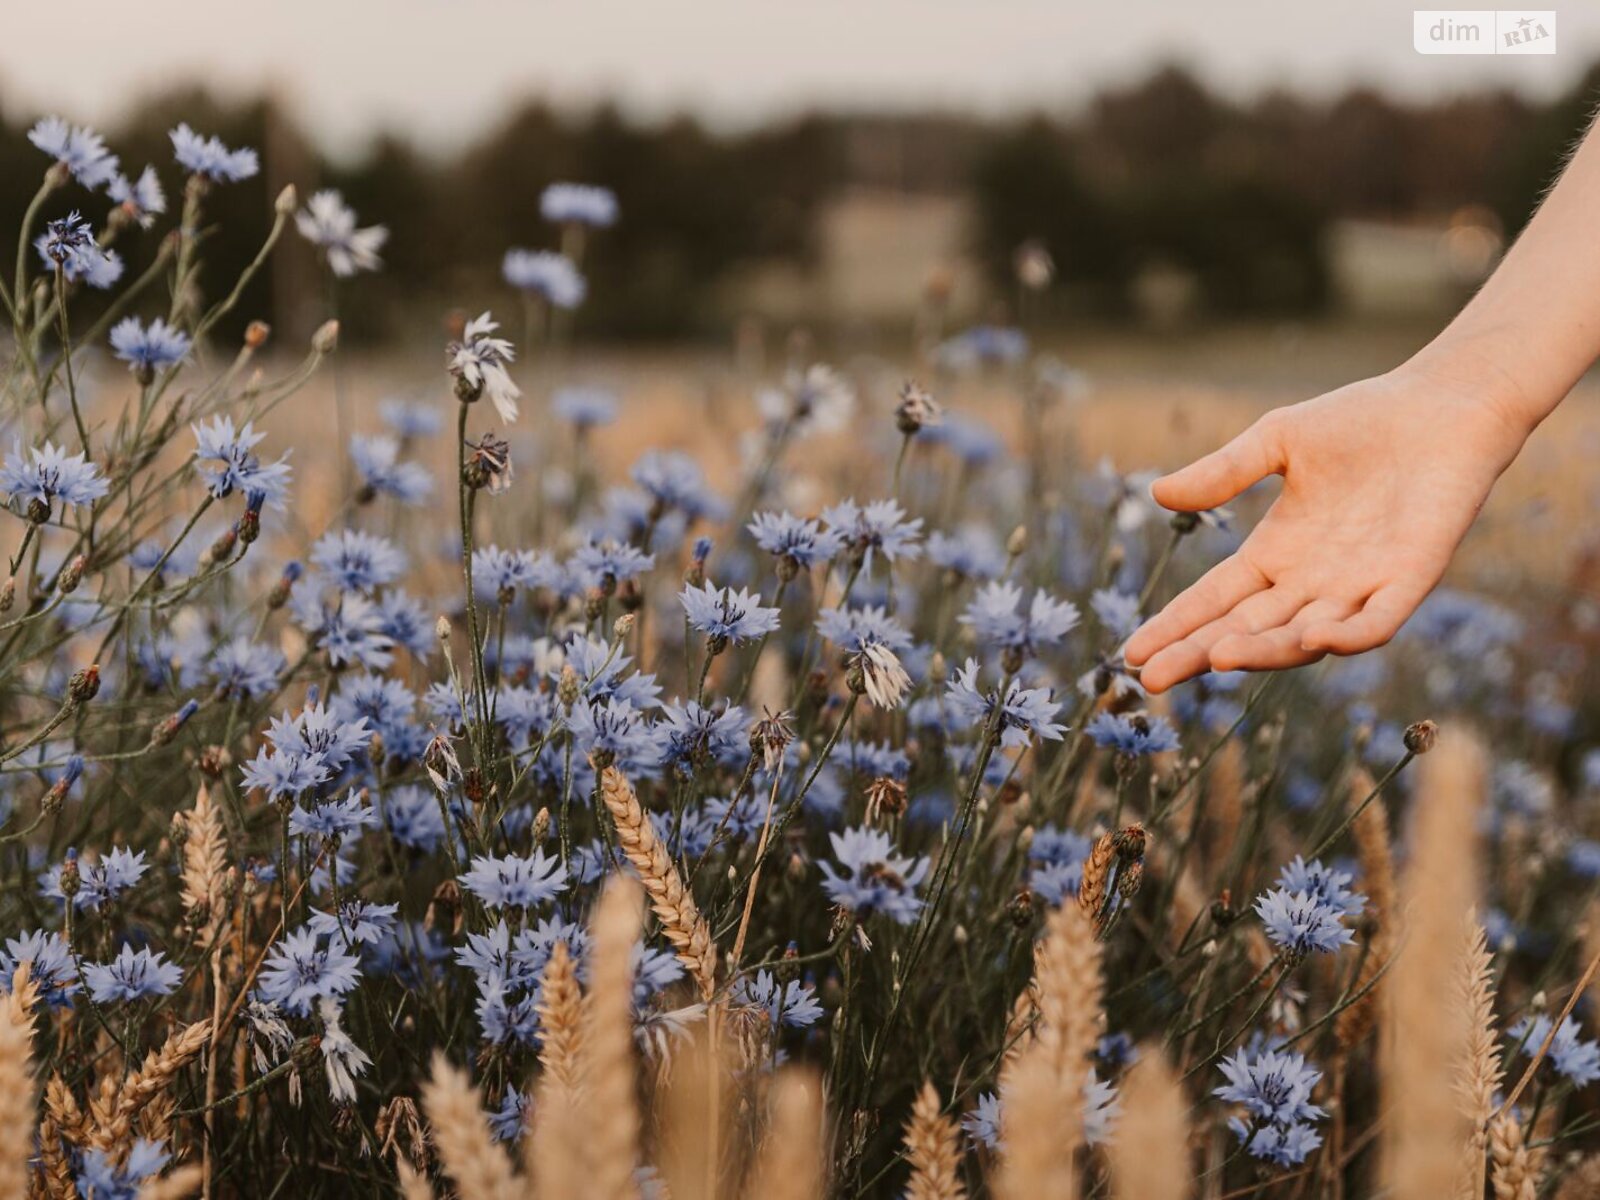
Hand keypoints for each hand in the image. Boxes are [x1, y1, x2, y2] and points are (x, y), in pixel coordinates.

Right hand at [1123, 364, 1531, 692]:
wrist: (1443, 405)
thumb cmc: (1362, 420)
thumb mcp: (1276, 440)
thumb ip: (1221, 473)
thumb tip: (1157, 494)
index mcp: (1276, 553)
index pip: (1214, 601)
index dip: (1175, 626)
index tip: (1131, 653)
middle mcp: (1311, 582)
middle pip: (1245, 630)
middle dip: (1199, 655)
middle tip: (1154, 679)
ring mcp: (1359, 586)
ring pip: (1302, 636)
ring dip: (1263, 651)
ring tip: (1219, 657)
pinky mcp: (1410, 579)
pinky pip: (1375, 622)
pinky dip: (1347, 635)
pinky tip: (1314, 638)